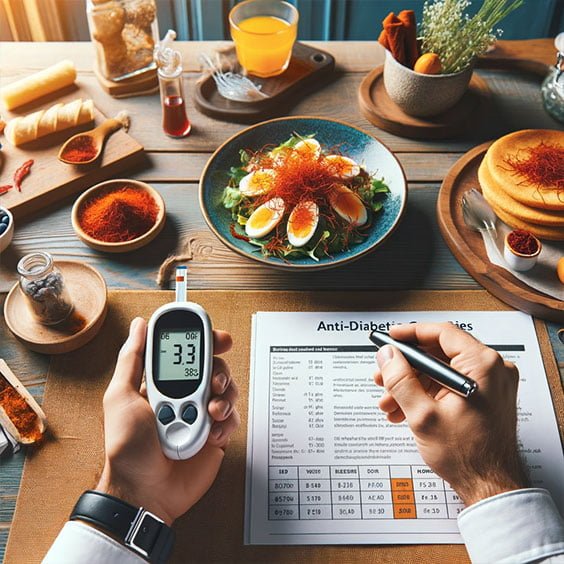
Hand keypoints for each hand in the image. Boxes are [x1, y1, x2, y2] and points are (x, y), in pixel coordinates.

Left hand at [96, 317, 239, 524]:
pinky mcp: (215, 435)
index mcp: (162, 383)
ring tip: (210, 412)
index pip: (187, 353)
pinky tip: (211, 433)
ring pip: (227, 390)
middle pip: (213, 367)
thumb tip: (139, 326)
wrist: (144, 492)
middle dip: (219, 371)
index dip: (205, 341)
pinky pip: (231, 418)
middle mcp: (184, 395)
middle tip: (213, 382)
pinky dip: (225, 423)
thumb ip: (132, 359)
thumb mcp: (121, 396)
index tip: (217, 338)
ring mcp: (200, 415)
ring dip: (223, 397)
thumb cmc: (127, 448)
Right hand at [374, 322, 527, 505]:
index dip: (411, 334)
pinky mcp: (485, 396)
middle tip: (384, 374)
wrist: (489, 487)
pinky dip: (427, 394)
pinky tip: (405, 409)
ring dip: (412, 384)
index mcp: (482, 365)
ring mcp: (490, 383)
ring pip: (441, 371)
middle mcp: (491, 369)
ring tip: (389, 401)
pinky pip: (449, 385)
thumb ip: (400, 379)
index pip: (442, 333)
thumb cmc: (468, 456)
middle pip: (439, 353)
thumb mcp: (422, 415)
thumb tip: (387, 355)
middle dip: (406, 367)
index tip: (391, 338)